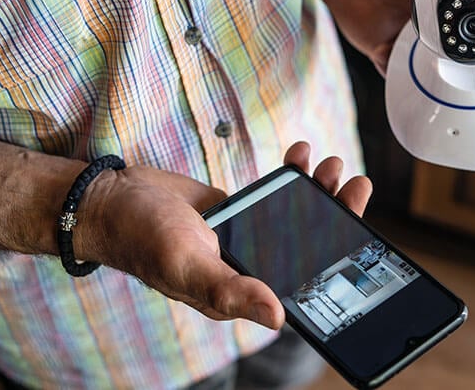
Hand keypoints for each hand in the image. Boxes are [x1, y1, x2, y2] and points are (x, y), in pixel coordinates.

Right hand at [75, 142, 371, 329]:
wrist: (114, 199)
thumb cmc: (140, 238)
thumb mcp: (184, 264)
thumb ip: (228, 289)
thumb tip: (277, 318)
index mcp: (241, 290)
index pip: (301, 279)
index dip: (335, 257)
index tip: (361, 226)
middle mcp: (249, 266)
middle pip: (308, 242)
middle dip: (337, 213)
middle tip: (356, 184)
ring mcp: (247, 235)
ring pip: (297, 214)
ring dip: (319, 190)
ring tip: (332, 165)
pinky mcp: (240, 210)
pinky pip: (276, 194)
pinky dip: (292, 175)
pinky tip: (301, 156)